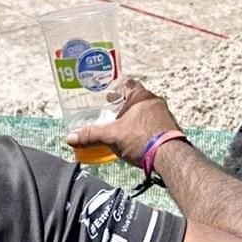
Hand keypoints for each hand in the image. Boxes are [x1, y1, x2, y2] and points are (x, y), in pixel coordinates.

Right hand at [66, 79, 181, 166]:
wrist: (170, 157)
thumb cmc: (141, 139)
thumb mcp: (112, 137)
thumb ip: (91, 135)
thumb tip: (70, 138)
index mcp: (141, 96)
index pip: (127, 84)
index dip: (116, 88)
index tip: (108, 96)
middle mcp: (155, 101)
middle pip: (136, 99)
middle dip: (123, 106)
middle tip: (110, 114)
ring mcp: (165, 115)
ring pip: (146, 112)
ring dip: (135, 118)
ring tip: (122, 129)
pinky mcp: (171, 129)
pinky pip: (154, 124)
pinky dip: (144, 129)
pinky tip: (136, 140)